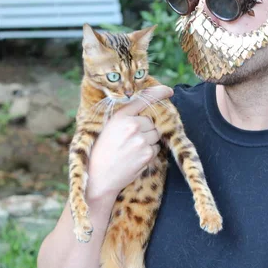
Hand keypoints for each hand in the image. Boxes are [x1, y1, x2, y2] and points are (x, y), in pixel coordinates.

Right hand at [86, 85, 173, 201]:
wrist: (99, 176)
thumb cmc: (103, 151)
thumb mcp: (110, 127)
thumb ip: (127, 118)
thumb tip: (147, 113)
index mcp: (121, 116)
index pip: (143, 99)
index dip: (158, 93)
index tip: (168, 91)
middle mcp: (132, 125)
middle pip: (152, 121)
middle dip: (146, 129)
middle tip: (131, 140)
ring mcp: (141, 140)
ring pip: (155, 135)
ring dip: (149, 141)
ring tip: (132, 150)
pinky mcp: (147, 154)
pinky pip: (156, 148)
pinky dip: (149, 153)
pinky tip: (135, 158)